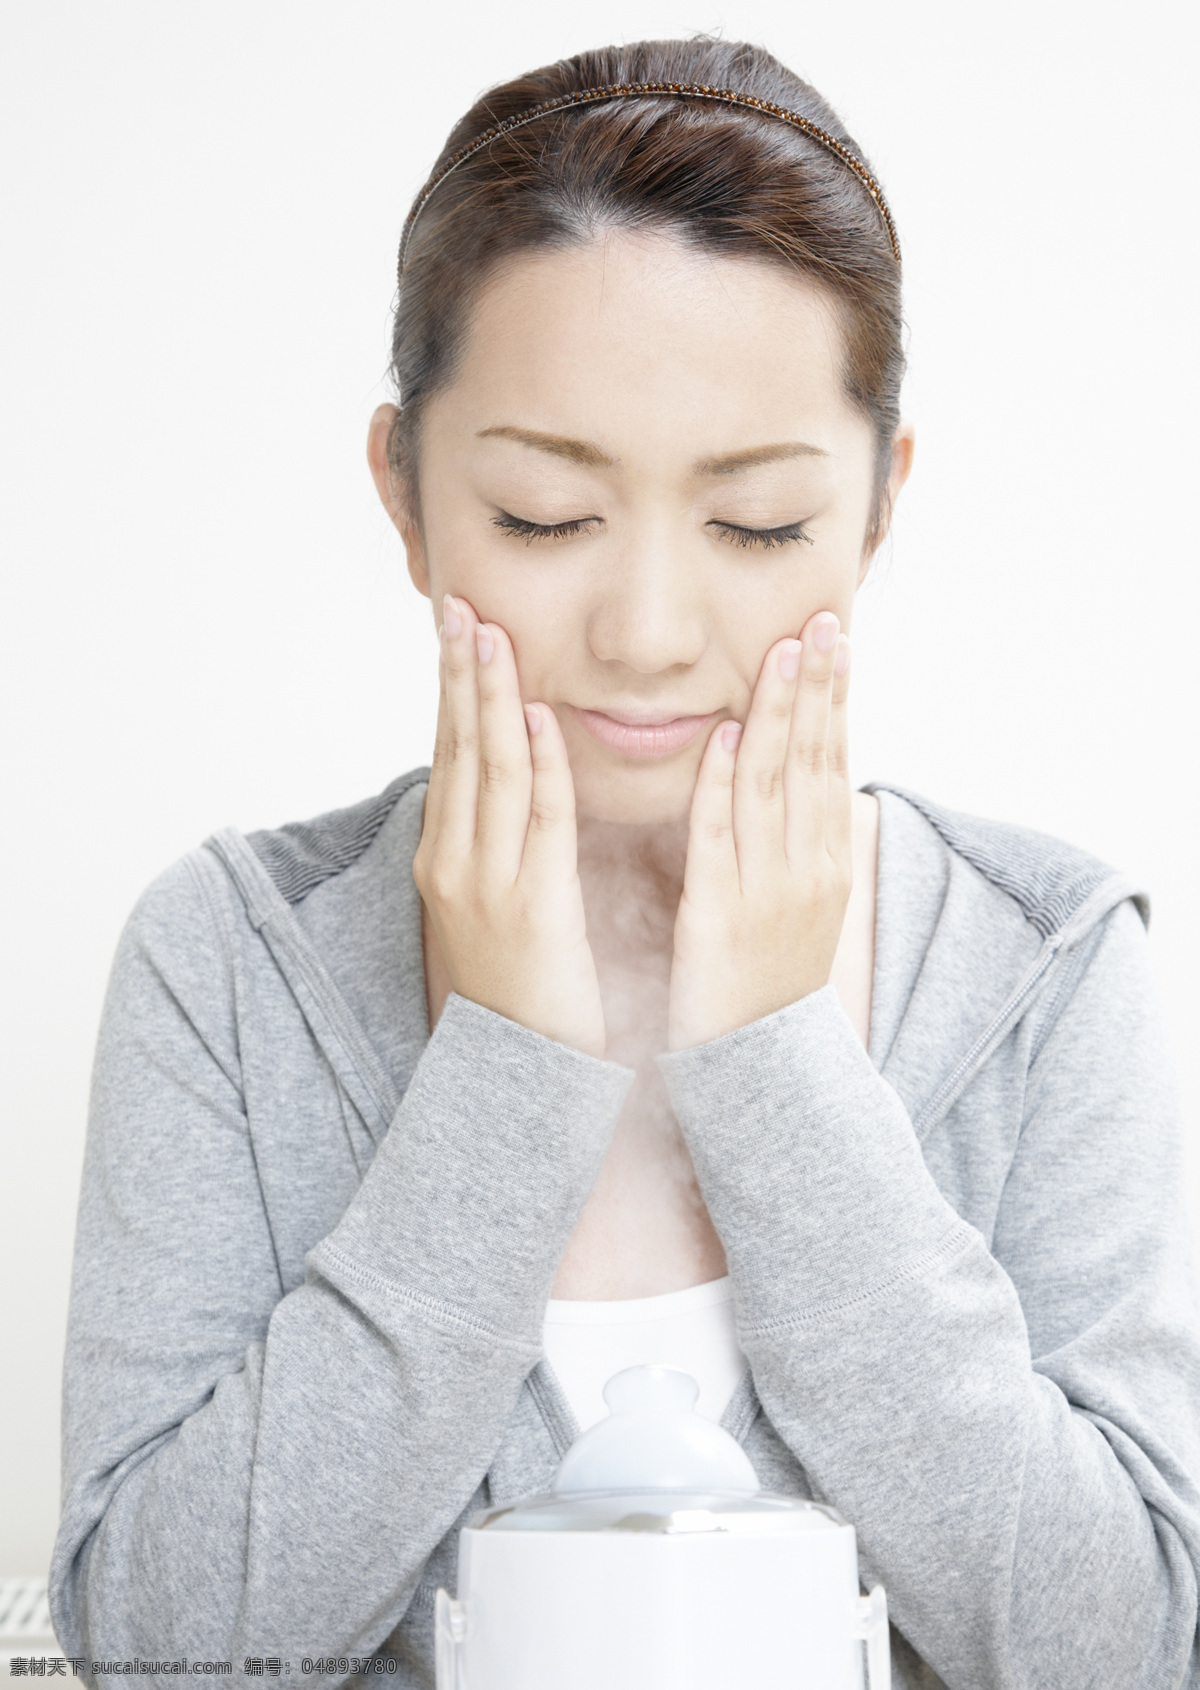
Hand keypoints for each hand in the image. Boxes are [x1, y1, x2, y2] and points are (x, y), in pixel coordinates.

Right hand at [413, 594, 607, 1058]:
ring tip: (491, 636)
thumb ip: (496, 841)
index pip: (450, 755)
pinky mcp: (528, 906)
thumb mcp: (491, 902)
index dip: (453, 690)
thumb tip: (511, 782)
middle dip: (461, 675)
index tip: (458, 630)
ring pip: (490, 772)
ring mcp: (485, 883)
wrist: (516, 1069)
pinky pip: (536, 821)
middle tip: (461, 608)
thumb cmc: (516, 984)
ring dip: (491, 699)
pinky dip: (538, 765)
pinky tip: (537, 717)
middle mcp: (454, 860)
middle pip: (459, 750)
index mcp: (446, 855)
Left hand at [666, 610, 851, 1051]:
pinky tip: (721, 738)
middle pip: (812, 759)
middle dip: (816, 686)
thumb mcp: (801, 902)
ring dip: (775, 714)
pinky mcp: (720, 915)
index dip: (834, 696)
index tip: (834, 637)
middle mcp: (808, 867)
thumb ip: (796, 839)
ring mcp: (769, 890)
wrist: (762, 1066)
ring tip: (781, 654)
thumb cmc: (771, 979)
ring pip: (773, 785)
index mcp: (826, 860)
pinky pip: (720, 839)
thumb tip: (797, 778)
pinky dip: (721, 785)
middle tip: (821, 620)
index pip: (832, 760)